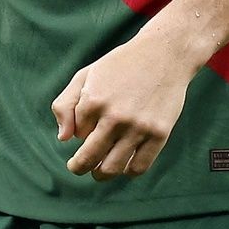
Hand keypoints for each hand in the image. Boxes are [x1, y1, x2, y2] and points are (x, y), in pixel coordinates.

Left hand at [52, 29, 199, 181]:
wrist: (164, 54)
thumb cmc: (120, 66)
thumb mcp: (86, 76)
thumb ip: (65, 105)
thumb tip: (64, 139)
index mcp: (93, 101)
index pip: (77, 134)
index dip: (81, 132)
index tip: (89, 126)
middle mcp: (115, 116)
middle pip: (89, 159)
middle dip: (79, 167)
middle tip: (77, 168)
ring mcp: (138, 127)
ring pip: (112, 169)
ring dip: (101, 174)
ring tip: (99, 171)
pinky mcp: (159, 134)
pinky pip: (139, 167)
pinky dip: (128, 171)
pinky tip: (125, 164)